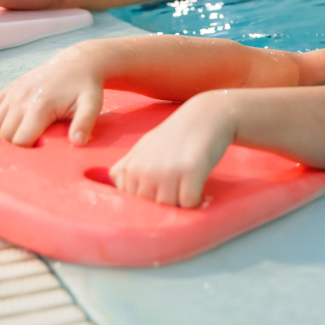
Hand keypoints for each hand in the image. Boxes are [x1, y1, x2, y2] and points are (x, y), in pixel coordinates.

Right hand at [0, 47, 105, 146]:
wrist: (77, 63)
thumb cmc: (85, 87)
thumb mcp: (92, 103)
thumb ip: (85, 123)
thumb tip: (78, 142)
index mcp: (40, 106)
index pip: (20, 141)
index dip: (28, 154)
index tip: (39, 156)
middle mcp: (20, 99)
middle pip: (4, 136)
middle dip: (14, 149)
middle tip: (30, 152)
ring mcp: (12, 93)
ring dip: (0, 138)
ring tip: (18, 142)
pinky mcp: (8, 89)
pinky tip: (6, 129)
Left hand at [109, 91, 235, 207]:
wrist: (204, 116)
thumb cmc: (175, 136)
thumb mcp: (143, 150)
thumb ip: (128, 172)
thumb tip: (120, 196)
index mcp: (130, 166)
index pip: (131, 202)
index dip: (147, 200)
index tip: (158, 189)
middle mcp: (144, 169)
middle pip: (150, 208)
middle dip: (163, 203)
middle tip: (176, 185)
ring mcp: (166, 171)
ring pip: (169, 208)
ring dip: (180, 202)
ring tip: (186, 183)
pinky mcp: (190, 172)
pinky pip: (188, 203)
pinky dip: (196, 199)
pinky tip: (197, 183)